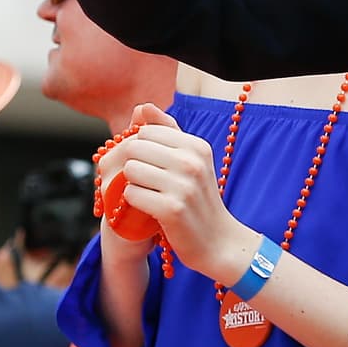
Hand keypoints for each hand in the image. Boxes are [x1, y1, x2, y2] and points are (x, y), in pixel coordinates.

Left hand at [109, 102, 254, 281]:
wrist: (217, 240)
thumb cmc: (198, 199)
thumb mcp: (191, 161)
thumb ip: (167, 131)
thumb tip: (142, 106)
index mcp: (197, 146)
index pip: (147, 131)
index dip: (138, 147)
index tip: (145, 165)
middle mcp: (192, 161)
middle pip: (134, 147)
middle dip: (129, 164)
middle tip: (139, 182)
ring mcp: (183, 185)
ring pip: (130, 170)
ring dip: (130, 184)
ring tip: (145, 194)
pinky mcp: (171, 208)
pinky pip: (131, 194)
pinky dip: (132, 203)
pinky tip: (147, 209)